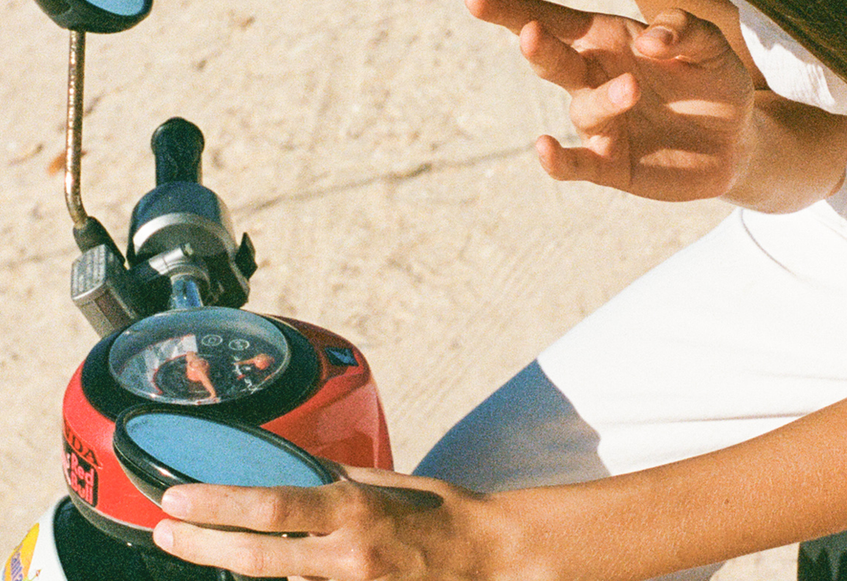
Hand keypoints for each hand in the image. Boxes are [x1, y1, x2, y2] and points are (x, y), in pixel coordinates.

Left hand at [152, 467, 514, 580]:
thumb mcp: (385, 483)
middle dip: (201, 545)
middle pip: (255, 557)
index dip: (216, 506)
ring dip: (235, 565)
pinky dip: (279, 580)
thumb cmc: (439, 511)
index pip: (270, 506)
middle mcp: (345, 555)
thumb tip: (293, 472)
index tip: (177, 500)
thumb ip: (335, 481)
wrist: (483, 554)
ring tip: (202, 547)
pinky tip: (259, 568)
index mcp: (353, 509)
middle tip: (166, 530)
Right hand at [466, 0, 755, 200]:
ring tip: (631, 89)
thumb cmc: (713, 80)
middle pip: (552, 58)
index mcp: (606, 38)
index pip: (551, 17)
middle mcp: (593, 77)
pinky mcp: (613, 165)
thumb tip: (651, 41)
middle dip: (536, 46)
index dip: (511, 8)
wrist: (737, 140)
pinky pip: (579, 165)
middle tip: (530, 33)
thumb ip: (684, 30)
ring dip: (604, 99)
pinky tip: (543, 149)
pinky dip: (558, 162)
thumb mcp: (710, 45)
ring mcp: (601, 123)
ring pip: (584, 108)